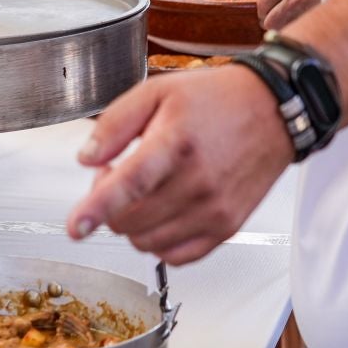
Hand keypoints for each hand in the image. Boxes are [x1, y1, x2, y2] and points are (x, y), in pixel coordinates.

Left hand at [66, 66, 291, 263]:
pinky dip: (157, 243)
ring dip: (131, 224)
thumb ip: (115, 123)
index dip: (97, 208)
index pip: (130, 184)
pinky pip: (177, 257)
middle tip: (115, 176)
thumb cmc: (216, 99)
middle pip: (130, 220)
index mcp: (176, 142)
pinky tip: (159, 214)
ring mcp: (214, 210)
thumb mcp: (157, 91)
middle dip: (108, 204)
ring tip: (141, 191)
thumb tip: (86, 157)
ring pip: (147, 242)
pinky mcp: (226, 227)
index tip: (75, 227)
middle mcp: (198, 182)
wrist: (273, 111)